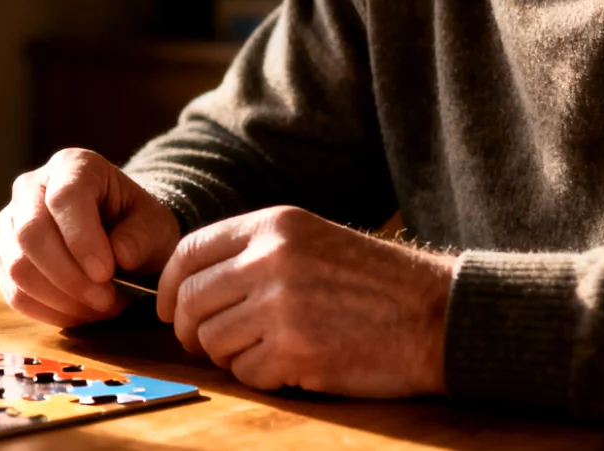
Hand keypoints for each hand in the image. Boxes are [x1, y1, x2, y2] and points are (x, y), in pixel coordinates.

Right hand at [0, 148, 182, 327]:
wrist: (118, 233)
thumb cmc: (136, 224)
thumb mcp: (155, 224)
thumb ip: (142, 236)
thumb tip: (118, 256)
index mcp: (72, 165)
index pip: (63, 198)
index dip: (81, 239)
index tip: (106, 273)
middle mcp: (31, 186)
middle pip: (30, 233)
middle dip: (69, 277)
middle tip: (106, 300)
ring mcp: (10, 221)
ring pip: (17, 266)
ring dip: (60, 299)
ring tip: (97, 307)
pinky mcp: (2, 254)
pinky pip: (13, 291)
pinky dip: (47, 311)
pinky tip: (78, 312)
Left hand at [156, 205, 453, 397]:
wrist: (436, 316)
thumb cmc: (372, 283)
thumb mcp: (309, 241)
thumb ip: (251, 253)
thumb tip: (186, 286)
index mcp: (272, 226)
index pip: (188, 252)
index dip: (167, 286)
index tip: (168, 308)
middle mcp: (270, 259)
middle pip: (190, 300)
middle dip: (189, 328)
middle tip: (204, 342)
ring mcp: (281, 306)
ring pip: (212, 340)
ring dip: (228, 354)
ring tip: (263, 350)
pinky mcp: (296, 351)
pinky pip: (245, 371)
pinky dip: (259, 375)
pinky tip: (289, 366)